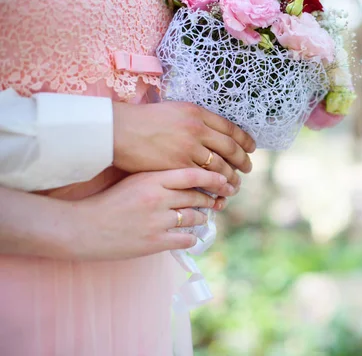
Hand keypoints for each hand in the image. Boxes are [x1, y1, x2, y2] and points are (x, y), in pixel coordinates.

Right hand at [66, 168, 228, 259]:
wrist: (81, 228)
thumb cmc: (108, 202)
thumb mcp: (133, 181)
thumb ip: (159, 178)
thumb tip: (190, 178)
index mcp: (151, 178)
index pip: (192, 174)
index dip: (213, 177)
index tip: (224, 181)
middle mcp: (157, 197)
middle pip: (197, 196)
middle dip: (211, 199)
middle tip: (219, 201)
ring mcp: (156, 221)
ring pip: (195, 217)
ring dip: (202, 218)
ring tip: (202, 217)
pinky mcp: (154, 242)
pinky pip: (186, 239)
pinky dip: (190, 237)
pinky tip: (188, 236)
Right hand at [112, 102, 255, 187]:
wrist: (117, 131)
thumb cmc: (141, 121)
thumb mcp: (172, 111)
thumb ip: (193, 120)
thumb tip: (210, 129)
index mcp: (196, 113)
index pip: (230, 128)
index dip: (244, 140)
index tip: (251, 147)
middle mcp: (196, 129)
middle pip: (230, 148)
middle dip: (242, 160)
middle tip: (248, 168)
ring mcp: (188, 149)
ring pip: (220, 167)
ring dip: (230, 179)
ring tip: (234, 186)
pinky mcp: (177, 167)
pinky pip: (203, 180)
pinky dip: (213, 188)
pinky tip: (216, 194)